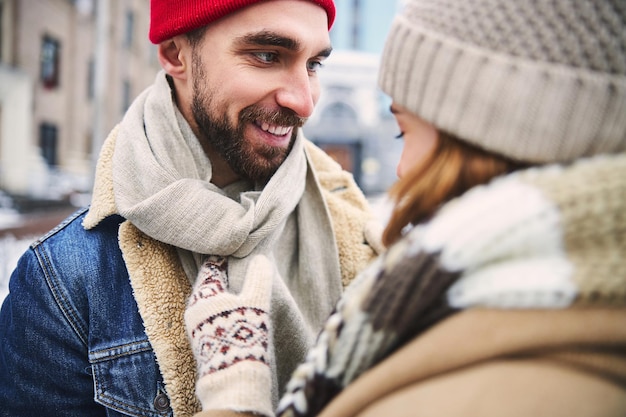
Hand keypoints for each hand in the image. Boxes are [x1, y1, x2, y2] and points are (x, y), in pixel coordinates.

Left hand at [185, 254, 273, 415]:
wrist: (234, 376)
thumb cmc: (243, 333)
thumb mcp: (256, 300)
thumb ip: (259, 277)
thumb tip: (260, 259)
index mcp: (201, 295)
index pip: (211, 268)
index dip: (224, 259)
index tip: (236, 253)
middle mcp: (193, 311)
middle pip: (209, 286)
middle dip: (224, 279)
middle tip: (240, 270)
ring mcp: (196, 330)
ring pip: (211, 305)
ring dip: (225, 298)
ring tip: (242, 294)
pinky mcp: (203, 345)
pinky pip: (213, 320)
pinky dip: (224, 314)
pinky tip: (237, 317)